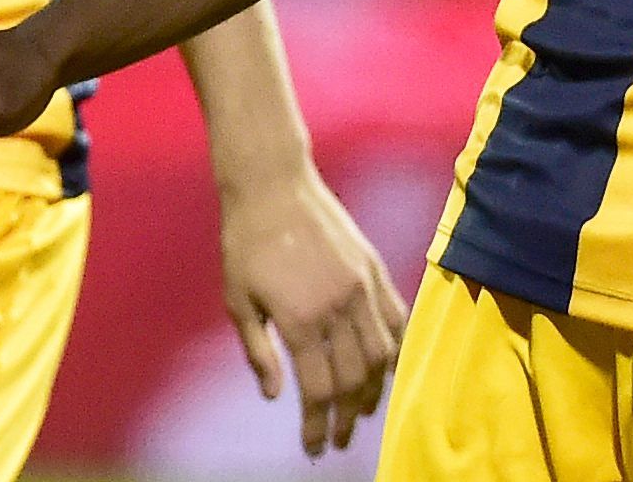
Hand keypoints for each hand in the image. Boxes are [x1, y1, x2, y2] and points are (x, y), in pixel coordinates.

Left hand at [217, 164, 408, 455]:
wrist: (273, 184)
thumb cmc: (246, 243)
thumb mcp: (237, 301)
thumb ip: (258, 353)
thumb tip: (275, 397)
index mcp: (299, 320)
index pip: (317, 391)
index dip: (316, 426)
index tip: (314, 448)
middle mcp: (337, 307)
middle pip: (353, 380)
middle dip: (347, 418)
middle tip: (339, 438)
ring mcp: (361, 286)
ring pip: (381, 355)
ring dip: (374, 390)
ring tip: (361, 410)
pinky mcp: (373, 268)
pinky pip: (395, 318)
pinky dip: (395, 349)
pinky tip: (386, 367)